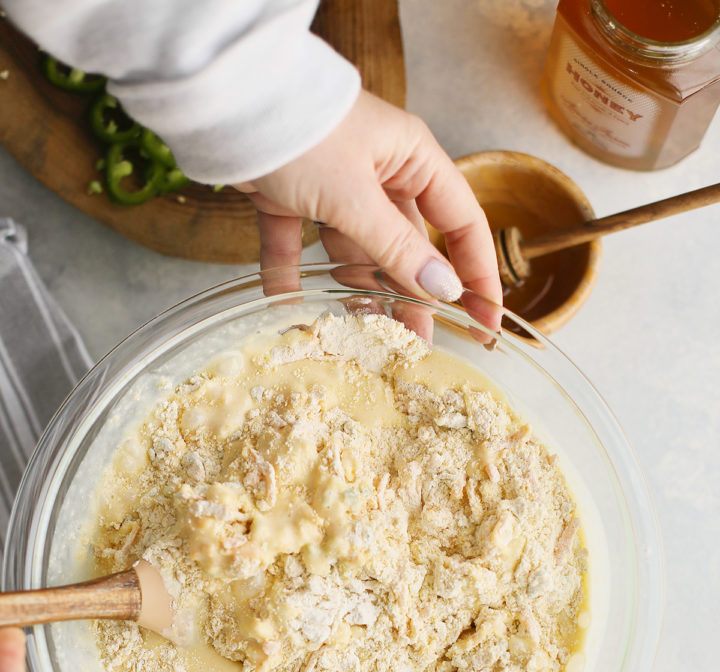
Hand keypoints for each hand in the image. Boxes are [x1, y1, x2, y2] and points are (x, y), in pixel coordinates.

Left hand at [236, 90, 501, 328]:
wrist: (225, 101)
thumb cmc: (303, 132)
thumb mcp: (356, 197)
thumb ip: (399, 249)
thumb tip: (444, 292)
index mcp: (412, 158)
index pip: (461, 224)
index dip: (477, 274)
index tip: (484, 322)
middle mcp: (378, 172)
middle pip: (407, 247)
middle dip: (412, 297)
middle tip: (416, 346)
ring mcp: (332, 186)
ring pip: (354, 251)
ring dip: (357, 293)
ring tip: (364, 339)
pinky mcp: (288, 196)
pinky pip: (296, 247)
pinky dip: (290, 278)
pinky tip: (290, 310)